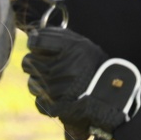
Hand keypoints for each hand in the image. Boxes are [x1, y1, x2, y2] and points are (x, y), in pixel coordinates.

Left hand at [21, 27, 140, 139]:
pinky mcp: (54, 105)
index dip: (35, 44)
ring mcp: (56, 88)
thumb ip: (59, 37)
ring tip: (58, 82)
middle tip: (50, 66)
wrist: (111, 95)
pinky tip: (60, 96)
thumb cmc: (96, 67)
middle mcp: (61, 67)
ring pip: (32, 82)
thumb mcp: (82, 45)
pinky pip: (39, 100)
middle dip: (36, 63)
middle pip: (28, 62)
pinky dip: (46, 99)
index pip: (36, 42)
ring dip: (40, 82)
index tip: (39, 47)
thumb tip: (34, 34)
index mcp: (70, 48)